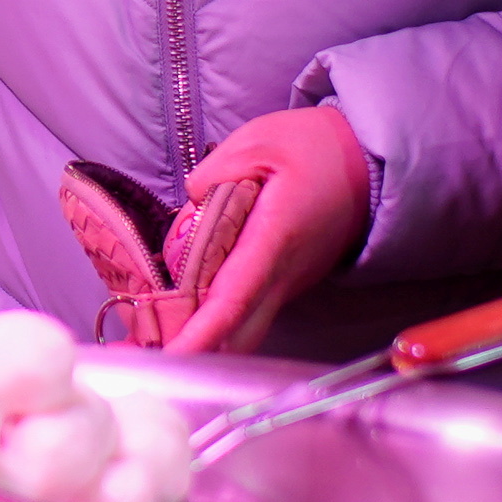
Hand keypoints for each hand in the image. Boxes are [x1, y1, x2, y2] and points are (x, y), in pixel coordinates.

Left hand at [165, 104, 370, 352]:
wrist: (370, 161)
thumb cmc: (318, 148)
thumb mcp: (260, 142)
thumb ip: (215, 174)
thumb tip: (189, 205)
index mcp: (274, 239)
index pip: (233, 299)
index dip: (199, 334)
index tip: (167, 359)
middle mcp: (283, 274)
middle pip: (235, 334)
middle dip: (187, 354)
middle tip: (132, 359)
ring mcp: (287, 283)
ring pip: (241, 331)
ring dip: (197, 343)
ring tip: (141, 344)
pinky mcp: (284, 282)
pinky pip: (247, 314)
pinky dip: (213, 325)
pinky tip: (177, 318)